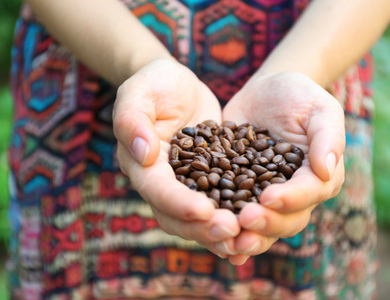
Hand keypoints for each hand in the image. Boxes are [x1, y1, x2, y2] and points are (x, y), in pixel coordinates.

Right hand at [113, 59, 240, 255]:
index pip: (157, 189)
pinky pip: (218, 206)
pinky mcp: (207, 182)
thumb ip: (133, 119)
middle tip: (232, 230)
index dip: (178, 203)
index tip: (204, 210)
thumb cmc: (156, 84)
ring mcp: (184, 186)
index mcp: (141, 164)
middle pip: (176, 216)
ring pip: (197, 220)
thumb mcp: (140, 91)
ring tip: (246, 236)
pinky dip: (233, 220)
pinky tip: (256, 228)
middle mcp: (161, 182)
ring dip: (219, 232)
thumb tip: (144, 154)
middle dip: (202, 227)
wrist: (177, 86)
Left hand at [222, 72, 344, 263]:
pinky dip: (229, 233)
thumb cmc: (297, 95)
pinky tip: (215, 243)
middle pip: (287, 219)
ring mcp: (267, 197)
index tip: (268, 197)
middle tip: (244, 220)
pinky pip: (237, 217)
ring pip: (264, 228)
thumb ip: (327, 136)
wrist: (265, 93)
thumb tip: (326, 171)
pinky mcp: (242, 194)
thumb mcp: (319, 108)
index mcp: (319, 176)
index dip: (290, 198)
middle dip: (267, 223)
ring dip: (249, 237)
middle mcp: (296, 194)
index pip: (309, 193)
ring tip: (230, 242)